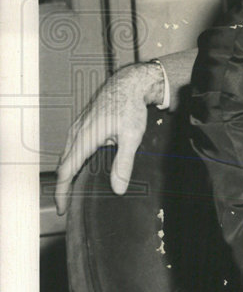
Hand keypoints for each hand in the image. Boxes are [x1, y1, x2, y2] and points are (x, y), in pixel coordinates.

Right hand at [54, 62, 162, 214]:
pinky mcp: (81, 124)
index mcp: (85, 138)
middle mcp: (76, 133)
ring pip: (66, 155)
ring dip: (66, 174)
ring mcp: (77, 128)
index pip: (67, 171)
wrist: (128, 83)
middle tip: (66, 206)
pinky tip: (79, 168)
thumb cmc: (130, 107)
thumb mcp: (131, 137)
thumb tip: (118, 189)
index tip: (62, 208)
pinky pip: (71, 147)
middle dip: (63, 187)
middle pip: (63, 165)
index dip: (62, 192)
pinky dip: (71, 161)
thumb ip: (123, 163)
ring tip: (71, 192)